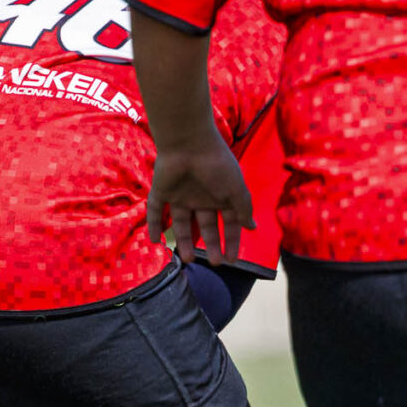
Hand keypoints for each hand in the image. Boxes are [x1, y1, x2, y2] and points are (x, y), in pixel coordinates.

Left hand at [146, 138, 251, 259]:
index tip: (233, 259)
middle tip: (216, 263)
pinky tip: (155, 241)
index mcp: (221, 196)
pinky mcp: (161, 191)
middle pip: (206, 226)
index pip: (228, 223)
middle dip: (211, 245)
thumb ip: (243, 209)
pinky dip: (154, 224)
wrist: (188, 142)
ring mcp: (180, 194)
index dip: (232, 241)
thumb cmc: (217, 165)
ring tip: (187, 259)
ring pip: (181, 223)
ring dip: (184, 241)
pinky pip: (155, 210)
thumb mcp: (236, 189)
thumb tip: (251, 228)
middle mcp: (202, 197)